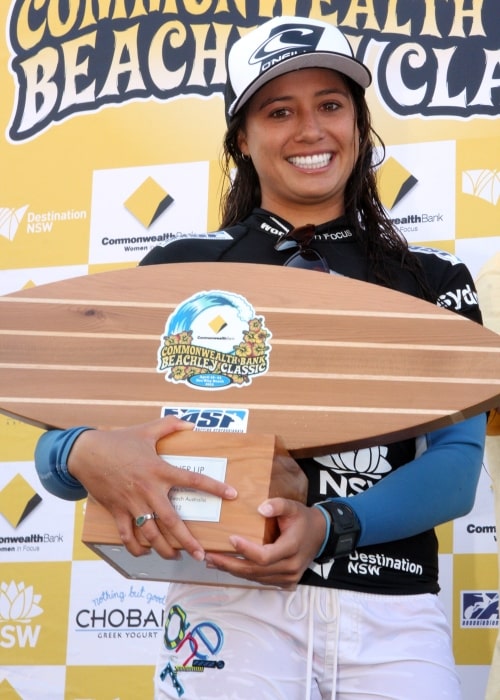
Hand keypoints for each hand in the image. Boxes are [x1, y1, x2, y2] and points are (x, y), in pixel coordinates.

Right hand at [68, 417, 237, 559]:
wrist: (86, 453)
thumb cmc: (118, 441)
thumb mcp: (146, 430)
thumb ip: (170, 425)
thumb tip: (190, 424)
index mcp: (159, 470)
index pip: (193, 479)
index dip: (214, 487)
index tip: (232, 494)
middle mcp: (148, 491)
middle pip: (172, 521)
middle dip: (188, 541)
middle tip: (201, 554)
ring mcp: (132, 504)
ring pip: (151, 534)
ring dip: (164, 549)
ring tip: (176, 557)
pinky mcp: (117, 511)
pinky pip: (127, 535)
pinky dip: (136, 547)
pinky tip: (145, 553)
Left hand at [204, 498, 325, 587]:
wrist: (320, 535)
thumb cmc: (303, 519)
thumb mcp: (293, 506)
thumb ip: (278, 505)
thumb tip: (260, 508)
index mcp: (291, 548)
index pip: (265, 556)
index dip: (246, 550)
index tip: (230, 538)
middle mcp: (290, 567)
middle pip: (256, 570)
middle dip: (230, 564)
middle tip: (209, 556)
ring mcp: (288, 578)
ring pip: (255, 577)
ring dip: (232, 570)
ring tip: (212, 561)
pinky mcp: (284, 582)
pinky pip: (260, 579)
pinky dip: (242, 574)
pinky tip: (227, 566)